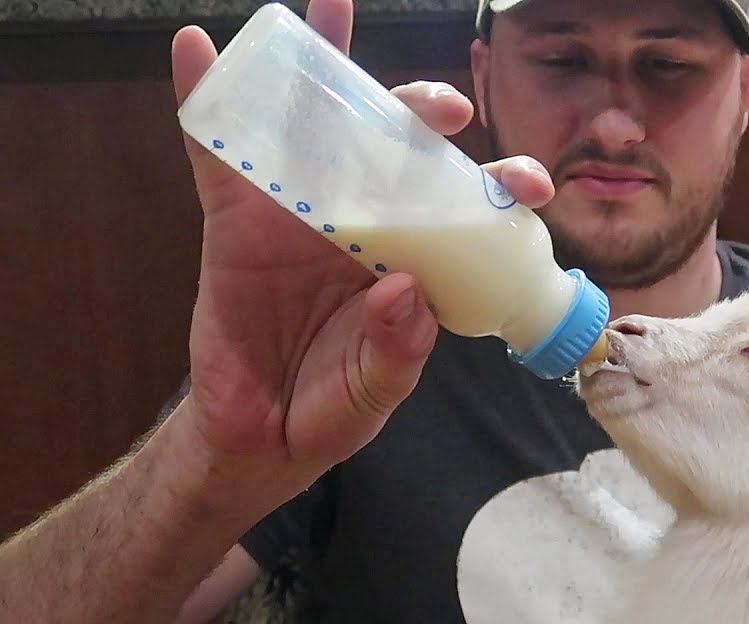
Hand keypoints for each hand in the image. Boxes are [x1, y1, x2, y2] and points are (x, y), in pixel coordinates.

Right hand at [168, 0, 554, 512]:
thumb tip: (408, 290)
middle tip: (448, 108)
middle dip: (424, 115)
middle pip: (397, 147)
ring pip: (314, 129)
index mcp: (413, 256)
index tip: (532, 184)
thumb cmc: (330, 408)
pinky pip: (217, 154)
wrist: (258, 437)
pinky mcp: (236, 219)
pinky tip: (198, 49)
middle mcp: (364, 221)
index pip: (462, 207)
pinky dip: (205, 101)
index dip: (499, 185)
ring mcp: (299, 213)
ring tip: (326, 7)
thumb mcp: (374, 393)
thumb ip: (397, 354)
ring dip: (322, 67)